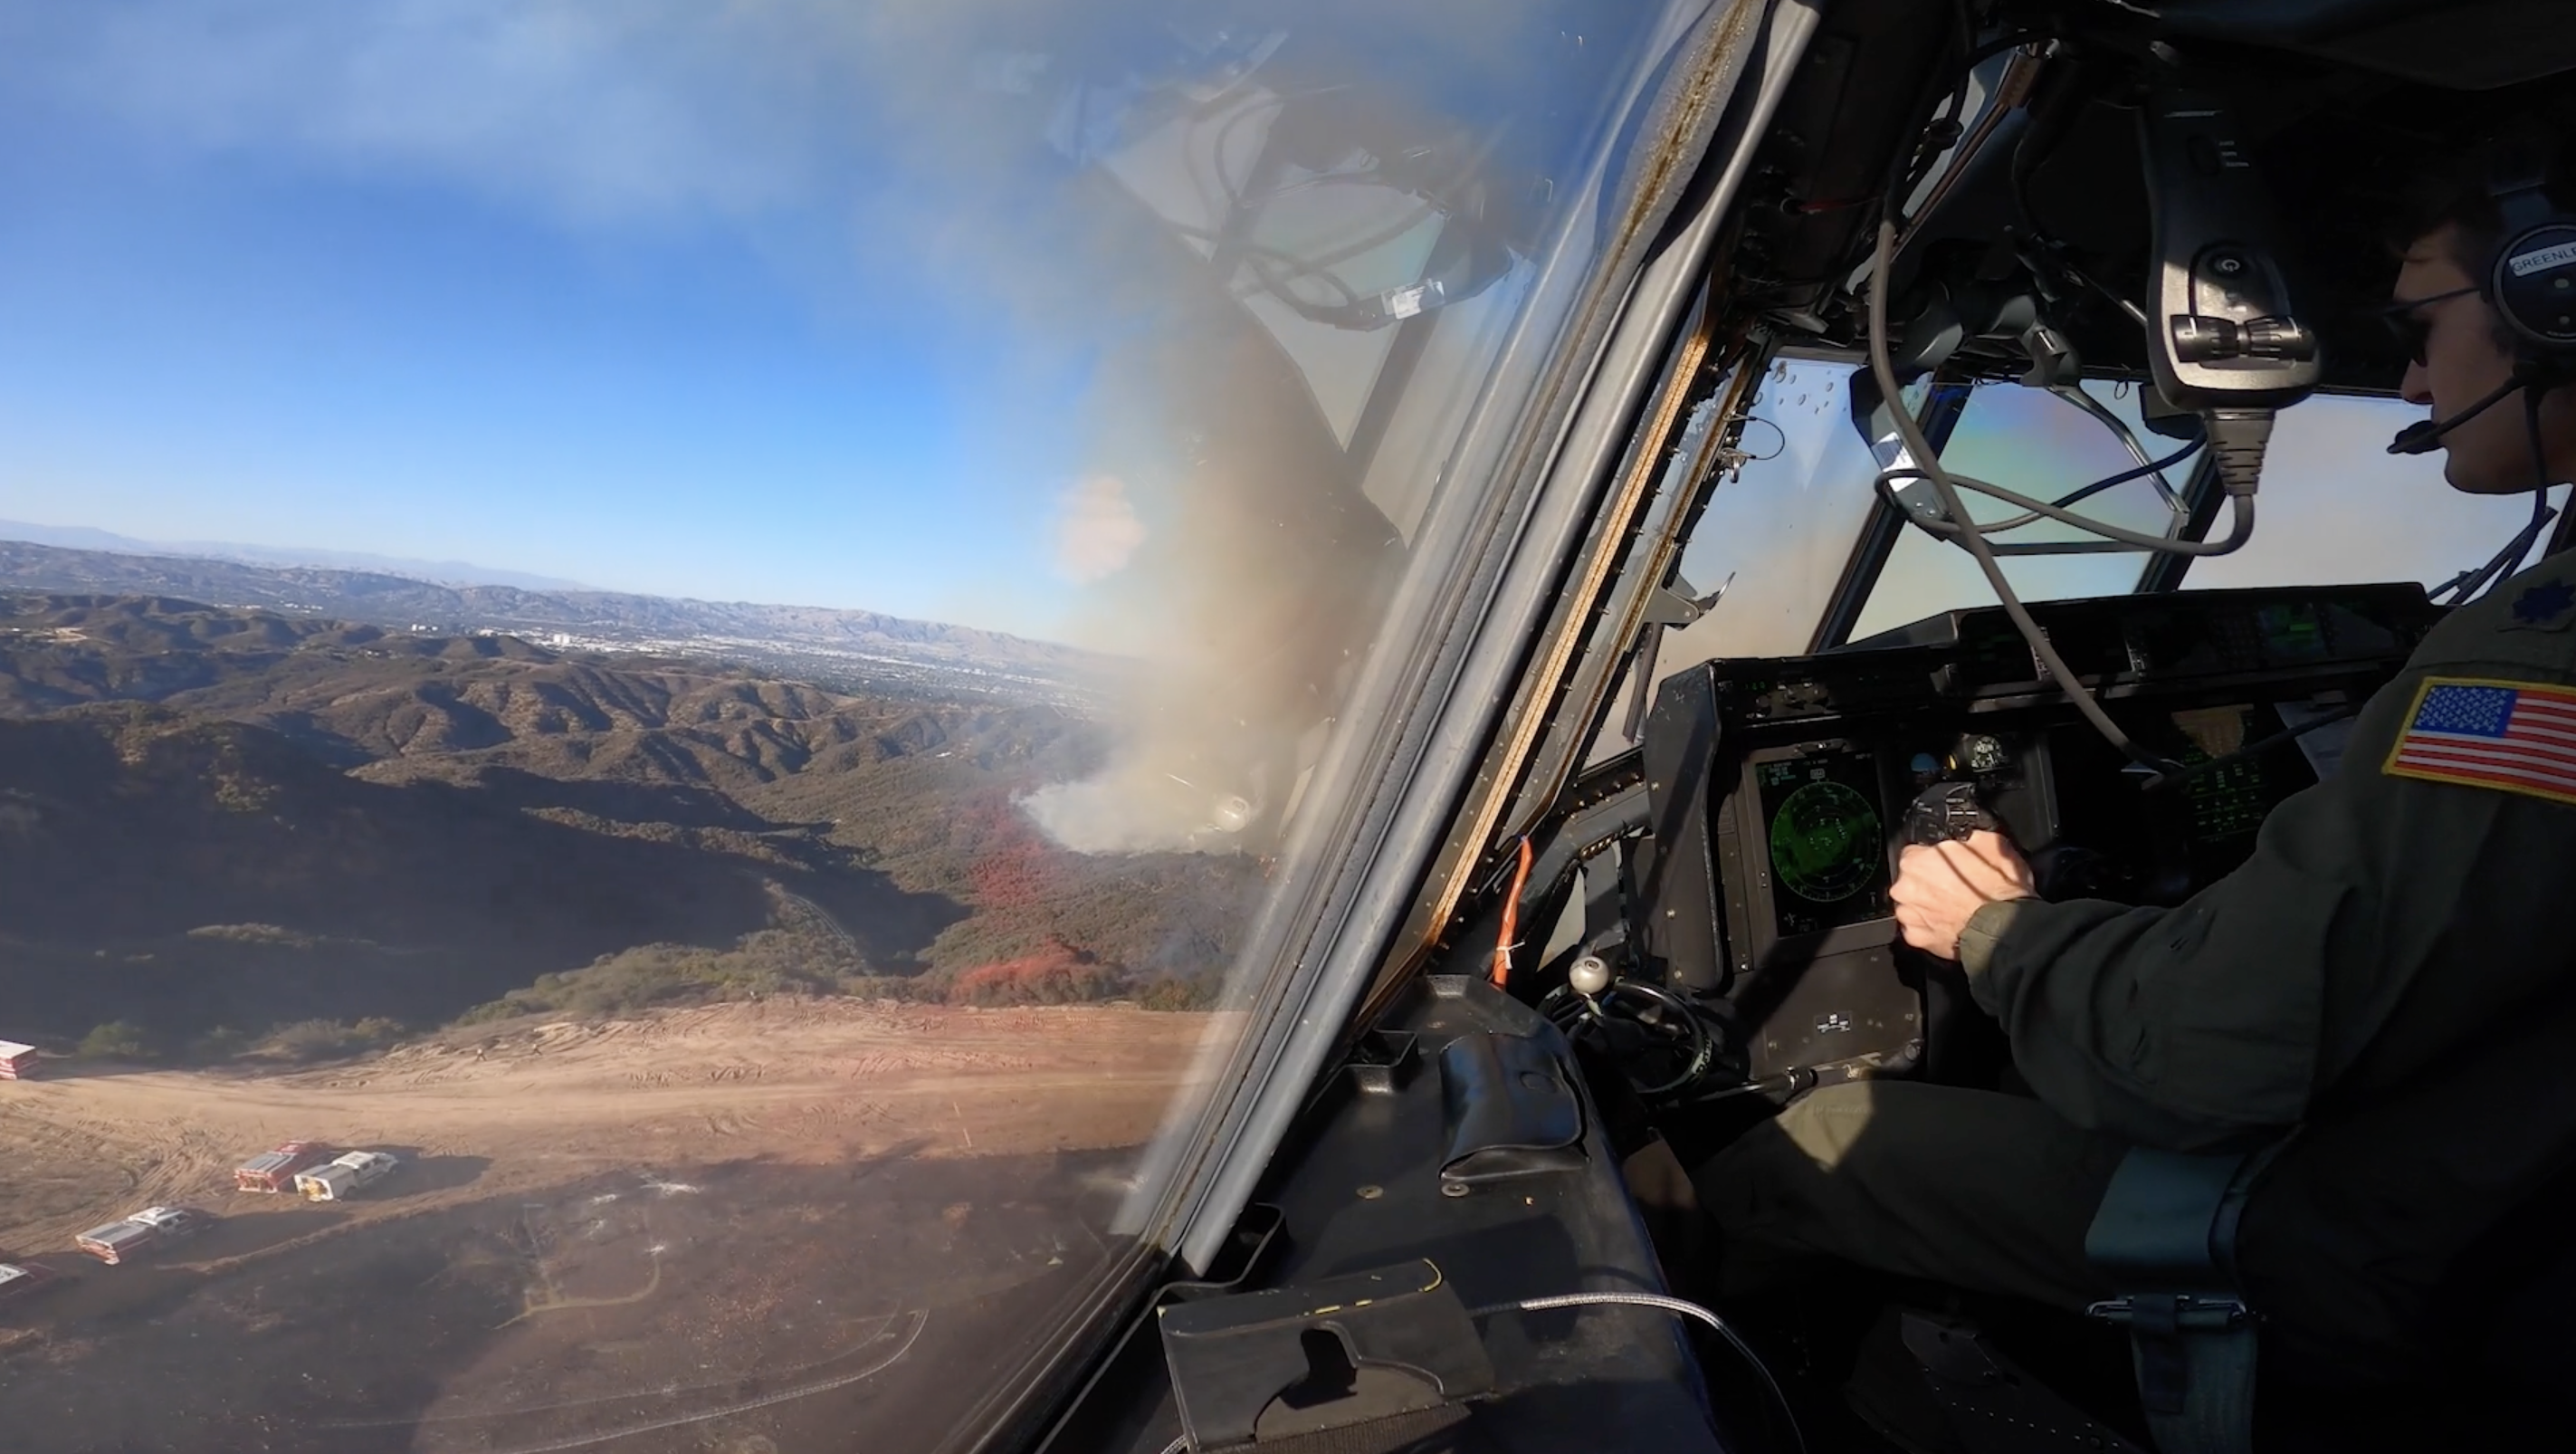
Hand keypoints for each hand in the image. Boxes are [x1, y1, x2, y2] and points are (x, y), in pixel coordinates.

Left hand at [1890, 830, 2036, 959]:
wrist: (2004, 929)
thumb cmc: (1997, 891)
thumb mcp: (1992, 845)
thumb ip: (1969, 839)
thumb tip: (1969, 839)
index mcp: (1916, 861)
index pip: (1914, 854)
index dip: (1933, 859)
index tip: (1947, 866)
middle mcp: (1905, 888)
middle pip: (1910, 881)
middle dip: (1929, 883)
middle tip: (1954, 889)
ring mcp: (1908, 915)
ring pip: (1912, 906)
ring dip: (1928, 906)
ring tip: (1955, 909)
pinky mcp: (1916, 938)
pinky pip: (1918, 929)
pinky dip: (1931, 928)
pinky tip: (1950, 924)